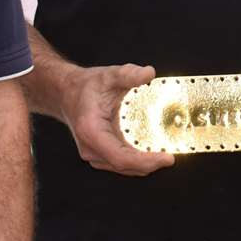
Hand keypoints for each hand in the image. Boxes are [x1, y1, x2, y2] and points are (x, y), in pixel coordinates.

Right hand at [59, 62, 173, 175]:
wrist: (67, 93)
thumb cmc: (85, 87)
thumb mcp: (108, 75)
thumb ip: (129, 73)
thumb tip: (148, 73)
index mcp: (91, 131)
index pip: (120, 157)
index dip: (145, 161)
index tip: (167, 158)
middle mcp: (91, 147)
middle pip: (125, 166)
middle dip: (150, 164)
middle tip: (172, 155)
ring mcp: (94, 154)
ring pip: (124, 167)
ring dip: (145, 164)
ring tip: (166, 154)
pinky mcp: (100, 154)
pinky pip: (122, 163)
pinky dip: (138, 161)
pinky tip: (152, 152)